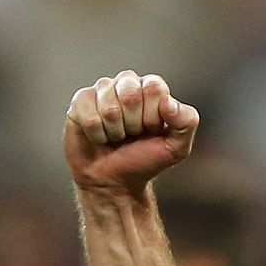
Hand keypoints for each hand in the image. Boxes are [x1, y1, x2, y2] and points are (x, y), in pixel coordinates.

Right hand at [64, 70, 198, 196]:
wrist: (115, 182)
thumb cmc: (144, 161)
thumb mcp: (176, 148)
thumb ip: (186, 122)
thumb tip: (168, 102)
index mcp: (151, 88)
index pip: (154, 87)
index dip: (152, 116)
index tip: (151, 131)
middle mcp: (126, 84)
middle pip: (130, 93)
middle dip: (133, 124)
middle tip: (132, 135)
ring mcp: (101, 91)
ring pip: (109, 107)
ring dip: (115, 131)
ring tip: (116, 137)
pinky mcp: (80, 103)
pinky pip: (89, 116)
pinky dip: (97, 135)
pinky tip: (99, 138)